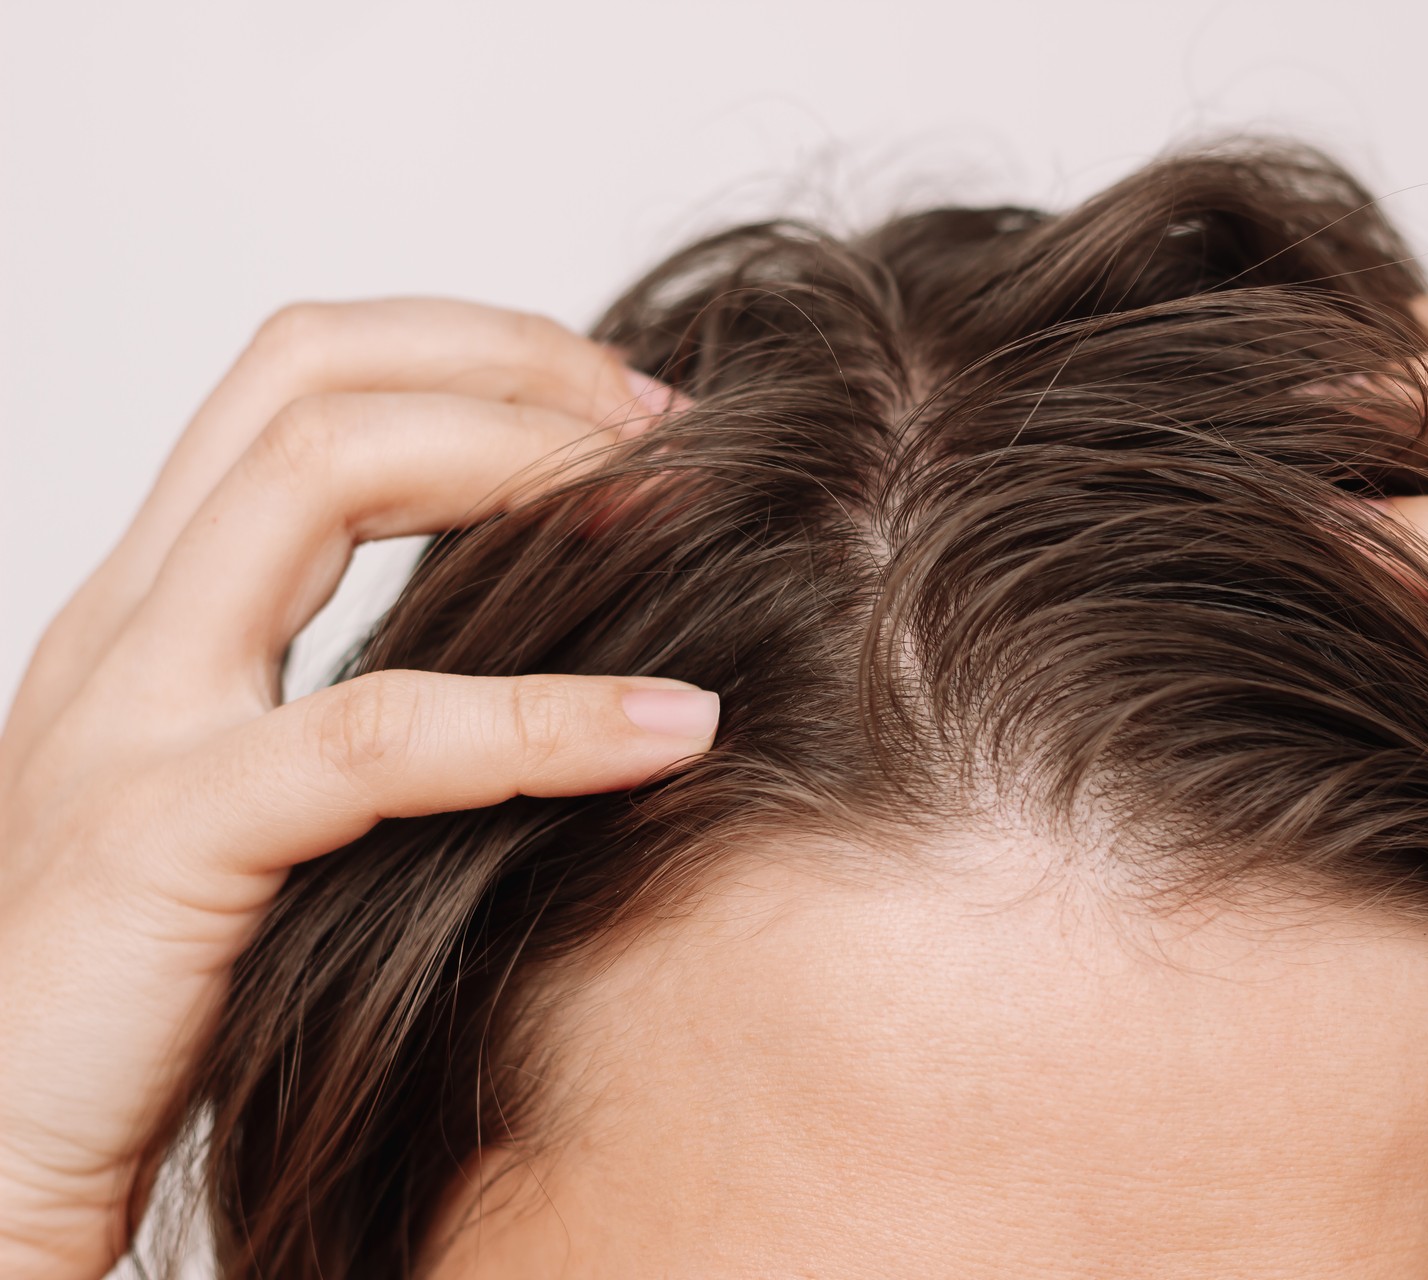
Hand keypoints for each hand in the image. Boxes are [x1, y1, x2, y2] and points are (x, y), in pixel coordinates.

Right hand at [0, 299, 716, 1278]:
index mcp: (152, 613)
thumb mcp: (264, 811)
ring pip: (321, 472)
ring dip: (523, 461)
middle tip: (664, 422)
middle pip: (309, 379)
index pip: (299, 386)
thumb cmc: (155, 1004)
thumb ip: (367, 713)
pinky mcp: (160, 836)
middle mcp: (126, 629)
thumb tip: (566, 645)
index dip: (472, 361)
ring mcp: (128, 717)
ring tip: (680, 500)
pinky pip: (380, 735)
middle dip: (508, 364)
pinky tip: (674, 730)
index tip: (623, 415)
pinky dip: (548, 717)